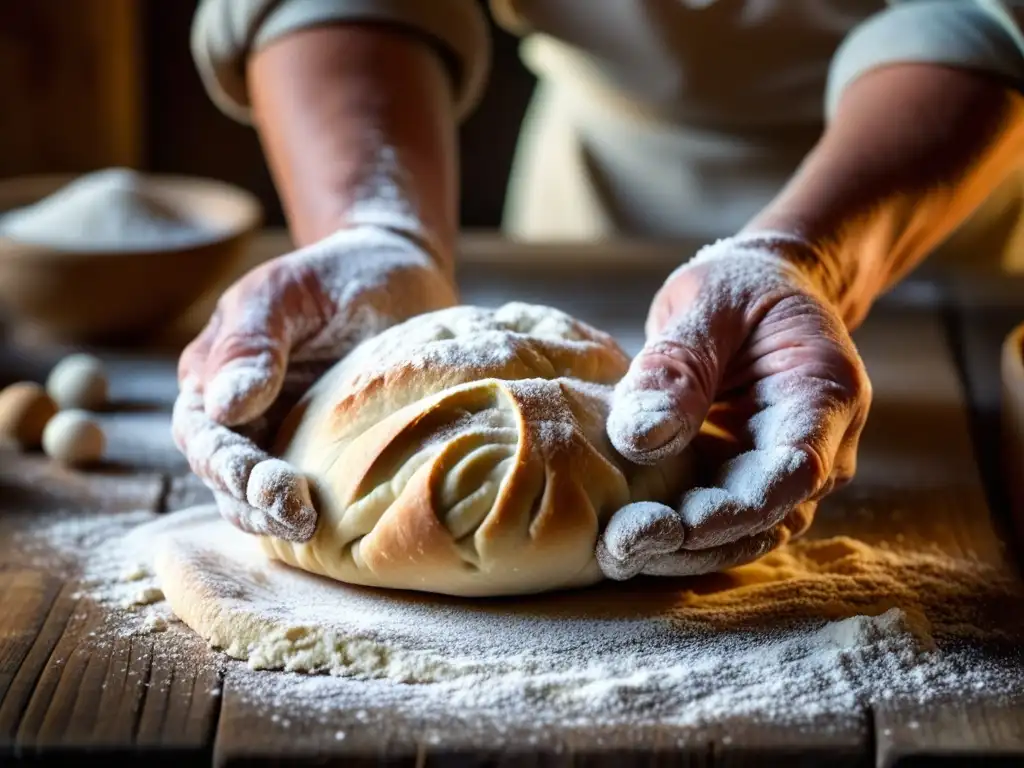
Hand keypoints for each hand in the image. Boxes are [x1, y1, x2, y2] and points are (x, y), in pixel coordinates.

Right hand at [172, 224, 456, 540]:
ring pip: (263, 499)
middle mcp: (244, 419)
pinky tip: (337, 530)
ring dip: (280, 519)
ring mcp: (288, 441)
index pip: (205, 437)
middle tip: (296, 514)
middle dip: (254, 503)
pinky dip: (318, 515)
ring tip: (312, 529)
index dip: (227, 466)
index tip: (259, 482)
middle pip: (229, 480)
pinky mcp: (330, 455)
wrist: (397, 273)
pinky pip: (313, 494)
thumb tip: (225, 405)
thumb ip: (251, 342)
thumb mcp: (284, 292)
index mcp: (216, 380)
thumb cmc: (334, 275)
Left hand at [598, 232, 871, 578]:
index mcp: (824, 391)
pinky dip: (679, 534)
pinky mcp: (750, 479)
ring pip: (746, 531)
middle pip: (769, 514)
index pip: (794, 471)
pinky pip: (723, 519)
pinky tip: (627, 539)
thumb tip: (640, 440)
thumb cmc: (738, 287)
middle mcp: (822, 443)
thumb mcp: (705, 305)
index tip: (672, 526)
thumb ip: (676, 368)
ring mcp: (787, 468)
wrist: (762, 289)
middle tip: (620, 547)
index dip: (736, 508)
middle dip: (696, 541)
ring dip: (684, 549)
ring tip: (615, 552)